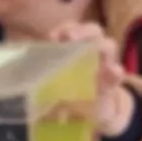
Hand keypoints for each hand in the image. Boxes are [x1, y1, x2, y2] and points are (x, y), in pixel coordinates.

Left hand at [50, 23, 138, 139]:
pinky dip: (115, 71)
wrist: (92, 112)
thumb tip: (23, 69)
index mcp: (76, 48)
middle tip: (70, 38)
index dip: (63, 28)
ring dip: (101, 45)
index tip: (52, 37)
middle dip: (82, 31)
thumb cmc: (69, 93)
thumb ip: (44, 72)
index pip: (72, 29)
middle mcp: (93, 51)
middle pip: (93, 30)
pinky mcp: (113, 83)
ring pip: (108, 45)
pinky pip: (117, 73)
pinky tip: (113, 71)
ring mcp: (106, 65)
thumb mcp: (54, 81)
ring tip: (94, 48)